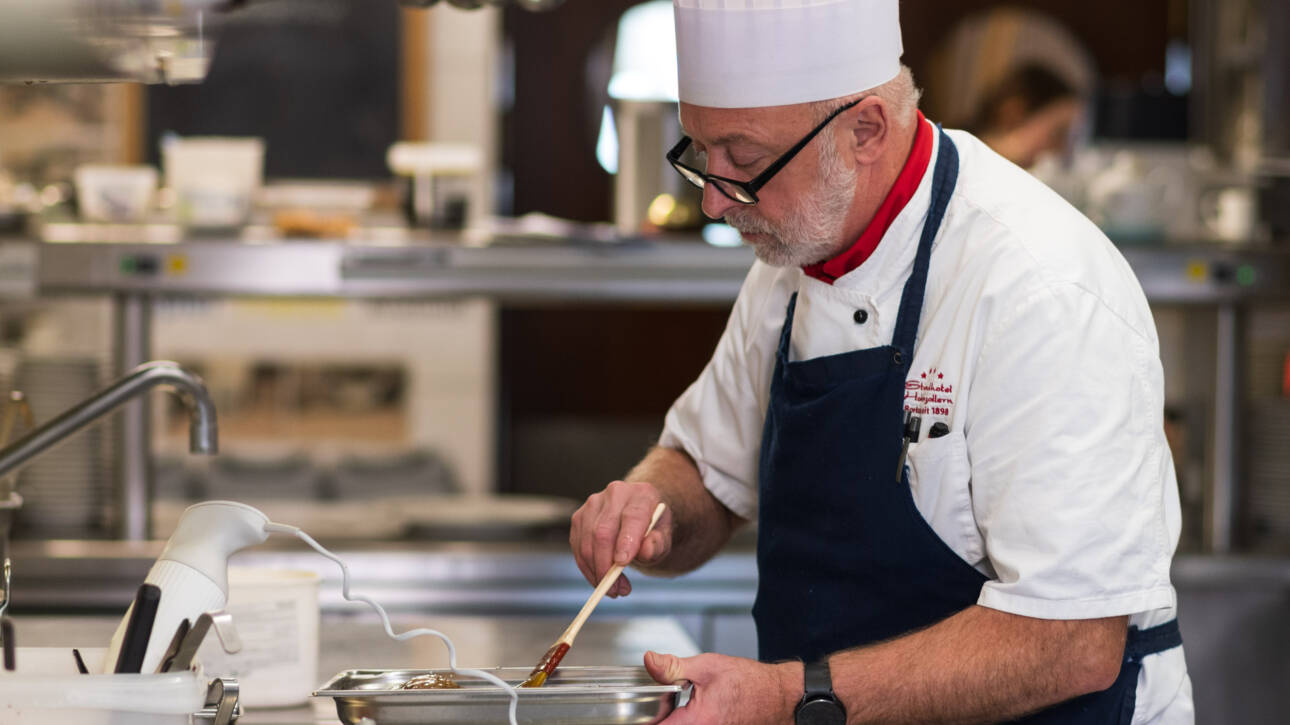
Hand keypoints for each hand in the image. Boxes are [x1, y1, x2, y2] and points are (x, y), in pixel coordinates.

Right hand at [569, 480, 673, 596]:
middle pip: (603, 532)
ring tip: (614, 590)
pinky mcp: (579, 517)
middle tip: (617, 591)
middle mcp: (615, 493)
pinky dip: (587, 569)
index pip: (632, 517)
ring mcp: (593, 503)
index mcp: (642, 494)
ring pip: (587, 543)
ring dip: (597, 572)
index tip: (622, 564)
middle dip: (607, 566)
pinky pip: (578, 548)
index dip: (626, 541)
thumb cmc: (652, 530)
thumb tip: (645, 551)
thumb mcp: (663, 538)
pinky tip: (600, 580)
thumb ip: (658, 544)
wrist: (639, 516)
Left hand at [645, 650, 801, 724]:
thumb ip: (673, 667)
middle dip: (659, 718)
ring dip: (673, 719)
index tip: (642, 710)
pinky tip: (691, 710)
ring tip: (677, 704)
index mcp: (697, 722)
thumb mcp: (706, 667)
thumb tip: (649, 661)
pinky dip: (685, 721)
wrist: (776, 696)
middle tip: (661, 702)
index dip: (646, 719)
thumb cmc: (748, 683)